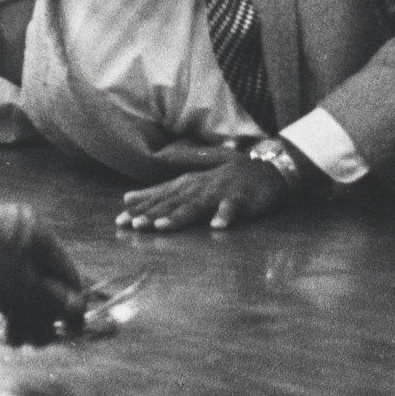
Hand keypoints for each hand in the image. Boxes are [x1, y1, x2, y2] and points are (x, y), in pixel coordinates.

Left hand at [0, 196, 84, 344]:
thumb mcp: (23, 283)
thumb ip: (51, 297)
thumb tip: (77, 309)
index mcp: (36, 232)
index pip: (64, 268)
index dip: (70, 300)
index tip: (73, 328)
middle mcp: (17, 237)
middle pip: (39, 282)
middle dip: (39, 314)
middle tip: (39, 342)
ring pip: (15, 288)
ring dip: (18, 315)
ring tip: (14, 338)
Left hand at [119, 148, 296, 231]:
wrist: (273, 169)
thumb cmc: (236, 173)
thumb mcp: (205, 169)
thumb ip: (176, 171)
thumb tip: (149, 171)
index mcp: (193, 181)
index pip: (162, 194)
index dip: (141, 206)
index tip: (120, 218)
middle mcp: (203, 185)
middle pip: (173, 202)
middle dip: (152, 213)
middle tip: (132, 225)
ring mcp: (222, 192)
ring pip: (197, 205)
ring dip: (179, 216)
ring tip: (162, 226)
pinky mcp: (242, 199)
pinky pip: (234, 208)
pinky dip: (226, 216)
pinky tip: (217, 226)